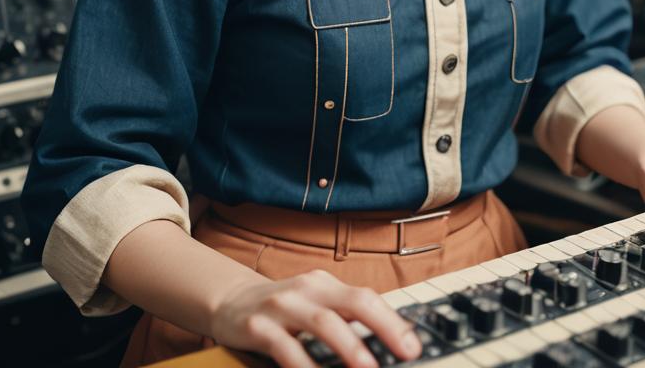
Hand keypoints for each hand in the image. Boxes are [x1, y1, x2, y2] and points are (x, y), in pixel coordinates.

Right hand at [210, 268, 422, 367]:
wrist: (232, 301)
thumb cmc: (284, 309)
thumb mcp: (315, 305)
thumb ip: (344, 318)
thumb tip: (386, 342)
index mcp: (326, 284)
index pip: (366, 298)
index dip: (392, 321)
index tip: (413, 347)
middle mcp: (308, 289)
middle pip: (353, 302)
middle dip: (382, 327)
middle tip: (405, 352)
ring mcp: (283, 305)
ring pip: (323, 322)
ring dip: (349, 345)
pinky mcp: (258, 326)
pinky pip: (285, 346)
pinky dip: (302, 363)